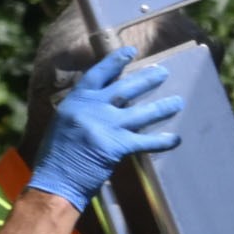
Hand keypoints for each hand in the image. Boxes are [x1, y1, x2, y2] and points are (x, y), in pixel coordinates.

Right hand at [30, 50, 195, 203]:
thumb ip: (83, 110)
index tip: (130, 52)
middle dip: (147, 79)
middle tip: (163, 73)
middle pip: (126, 88)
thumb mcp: (63, 122)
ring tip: (178, 102)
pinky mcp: (117, 145)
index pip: (99, 73)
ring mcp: (107, 125)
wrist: (55, 180)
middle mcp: (93, 108)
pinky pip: (145, 141)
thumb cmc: (55, 156)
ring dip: (162, 107)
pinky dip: (162, 141)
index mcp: (77, 100)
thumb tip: (104, 102)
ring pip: (141, 113)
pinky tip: (176, 139)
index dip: (116, 61)